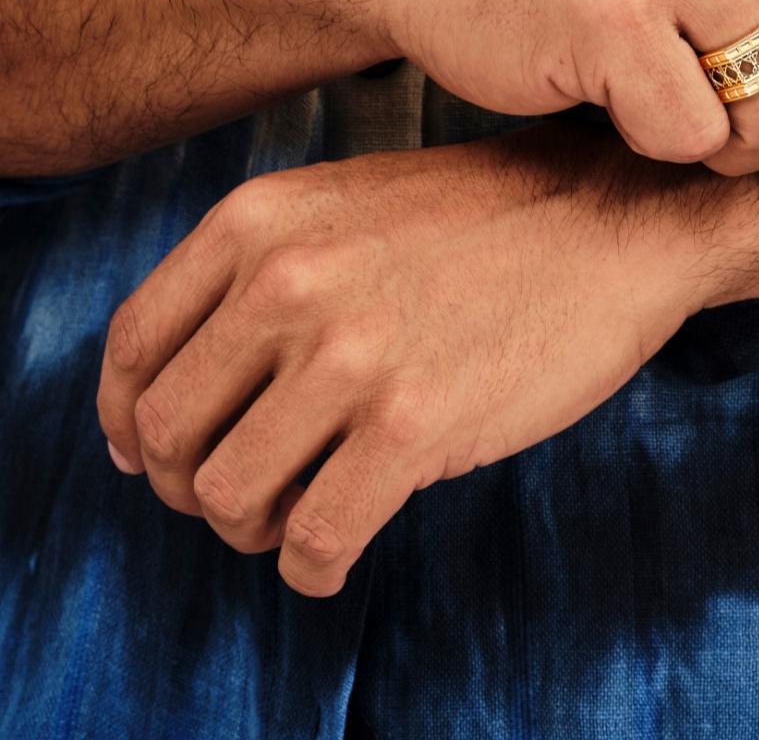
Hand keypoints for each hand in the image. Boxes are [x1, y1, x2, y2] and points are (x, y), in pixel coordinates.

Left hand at [95, 122, 758, 596]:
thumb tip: (174, 394)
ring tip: (295, 517)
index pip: (135, 348)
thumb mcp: (348, 205)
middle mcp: (288, 283)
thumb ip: (257, 276)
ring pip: (230, 498)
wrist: (614, 218)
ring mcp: (352, 355)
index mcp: (260, 222)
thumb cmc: (489, 221)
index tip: (155, 454)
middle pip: (169, 434)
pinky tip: (334, 553)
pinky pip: (314, 541)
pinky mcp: (416, 426)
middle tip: (242, 495)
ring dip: (252, 529)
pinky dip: (310, 567)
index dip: (129, 419)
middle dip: (193, 484)